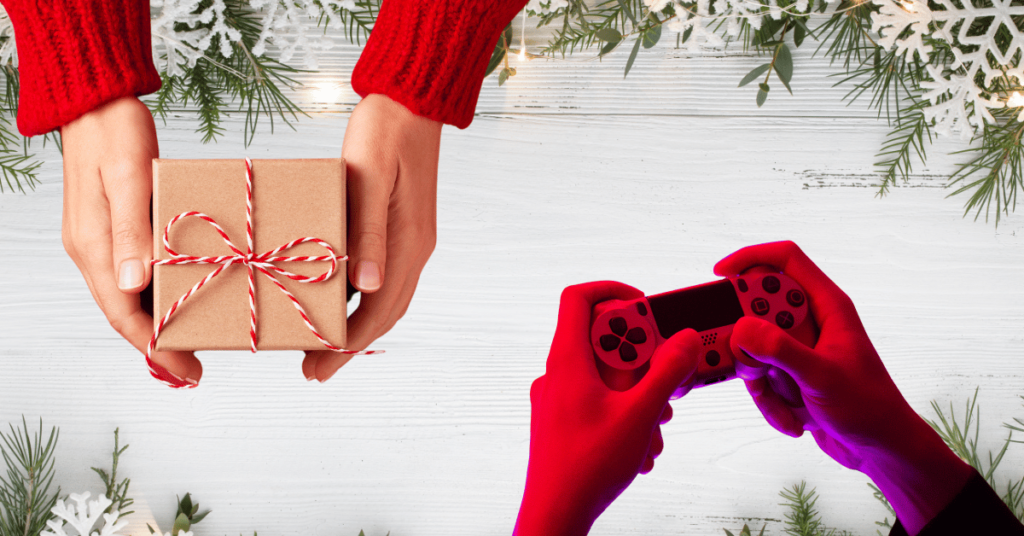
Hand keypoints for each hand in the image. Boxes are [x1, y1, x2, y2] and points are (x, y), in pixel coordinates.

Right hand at [61, 96, 201, 385]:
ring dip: (156, 325)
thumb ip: (131, 231)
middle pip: (125, 313)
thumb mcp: (129, 178)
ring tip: (190, 346)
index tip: (183, 372)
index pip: (122, 313)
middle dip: (157, 346)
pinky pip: (133, 275)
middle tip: (192, 371)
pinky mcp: (114, 229)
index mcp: (94, 246)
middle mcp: (94, 251)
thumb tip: (135, 286)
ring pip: (129, 298)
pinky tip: (179, 301)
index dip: (153, 347)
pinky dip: (155, 297)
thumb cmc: (116, 133)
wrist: (96, 103)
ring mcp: (101, 242)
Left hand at [303, 94, 441, 381]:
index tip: (318, 367)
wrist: (411, 101)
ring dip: (358, 327)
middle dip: (351, 347)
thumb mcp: (369, 181)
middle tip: (315, 372)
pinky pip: (385, 277)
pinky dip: (363, 300)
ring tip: (323, 348)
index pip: (380, 309)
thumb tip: (366, 287)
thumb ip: (368, 234)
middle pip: (385, 314)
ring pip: (386, 299)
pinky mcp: (403, 227)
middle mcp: (414, 248)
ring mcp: (411, 239)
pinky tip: (339, 301)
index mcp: (407, 243)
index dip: (349, 343)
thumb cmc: (383, 133)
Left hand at [514, 282, 700, 535]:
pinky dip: (622, 412)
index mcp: (567, 360)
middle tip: (666, 382)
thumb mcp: (640, 415)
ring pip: (604, 374)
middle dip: (642, 358)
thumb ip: (667, 373)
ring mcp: (556, 398)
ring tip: (658, 423)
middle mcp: (556, 373)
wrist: (554, 515)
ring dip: (637, 392)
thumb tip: (685, 338)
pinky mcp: (561, 420)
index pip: (579, 298)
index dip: (614, 291)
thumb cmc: (588, 467)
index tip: (647, 308)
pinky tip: (641, 444)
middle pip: (603, 339)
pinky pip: (596, 400)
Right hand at [715, 241, 971, 533]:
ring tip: (786, 402)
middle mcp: (811, 321)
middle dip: (747, 342)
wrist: (882, 450)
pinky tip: (794, 419)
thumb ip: (780, 350)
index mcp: (827, 306)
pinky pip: (759, 376)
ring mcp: (798, 347)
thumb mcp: (821, 377)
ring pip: (752, 348)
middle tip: (751, 365)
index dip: (750, 257)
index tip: (719, 275)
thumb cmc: (868, 408)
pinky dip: (768, 400)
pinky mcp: (789, 372)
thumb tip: (741, 329)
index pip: (785, 260)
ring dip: (760, 380)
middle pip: (757, 309)